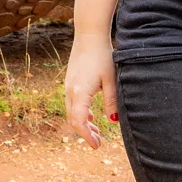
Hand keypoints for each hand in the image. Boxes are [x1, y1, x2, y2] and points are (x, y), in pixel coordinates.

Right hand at [63, 31, 117, 148]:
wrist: (89, 35)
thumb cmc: (102, 56)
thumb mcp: (111, 80)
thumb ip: (112, 101)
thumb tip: (113, 121)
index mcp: (80, 92)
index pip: (79, 121)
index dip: (87, 136)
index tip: (96, 146)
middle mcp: (70, 90)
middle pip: (73, 119)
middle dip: (85, 133)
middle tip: (99, 143)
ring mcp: (68, 85)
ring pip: (71, 111)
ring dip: (83, 123)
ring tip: (97, 132)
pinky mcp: (70, 81)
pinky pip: (72, 103)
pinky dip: (80, 113)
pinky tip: (90, 116)